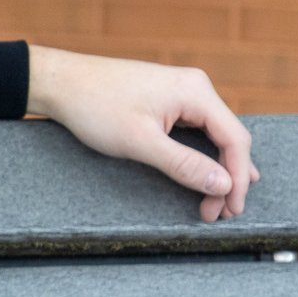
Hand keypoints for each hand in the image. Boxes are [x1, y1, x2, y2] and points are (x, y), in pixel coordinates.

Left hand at [24, 44, 258, 222]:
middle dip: (226, 178)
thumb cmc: (95, 107)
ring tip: (214, 203)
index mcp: (195, 92)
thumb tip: (223, 184)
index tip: (230, 210)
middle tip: (218, 214)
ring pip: (213, 136)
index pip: (235, 139)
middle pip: (228, 138)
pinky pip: (197, 129)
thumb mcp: (140, 142)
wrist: (60, 82)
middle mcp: (195, 87)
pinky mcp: (167, 99)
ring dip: (215, 169)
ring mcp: (182, 91)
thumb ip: (184, 164)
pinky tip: (208, 173)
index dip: (237, 179)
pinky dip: (201, 155)